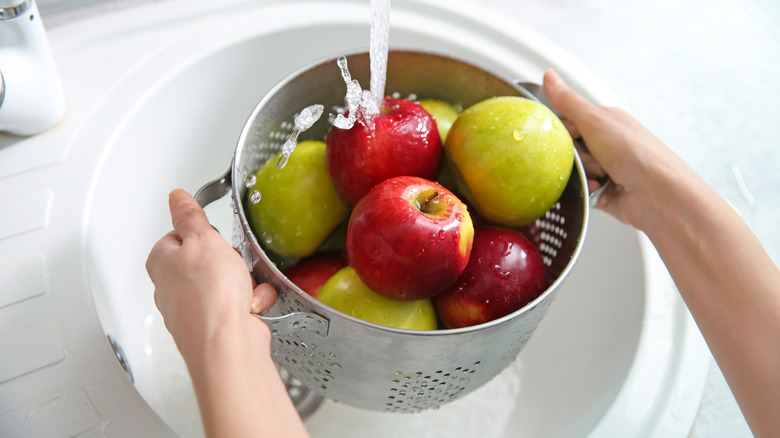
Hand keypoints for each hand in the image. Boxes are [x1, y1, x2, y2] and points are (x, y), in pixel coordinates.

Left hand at [146, 189, 276, 359]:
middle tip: (230, 262)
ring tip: (243, 287)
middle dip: (228, 259)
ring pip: (228, 281)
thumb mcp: (203, 239)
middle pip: (208, 258)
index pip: (180, 234)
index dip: (203, 233)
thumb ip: (190, 216)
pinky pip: (240, 304)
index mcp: (161, 262)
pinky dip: (251, 301)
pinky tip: (250, 305)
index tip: (214, 235)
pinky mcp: (217, 325)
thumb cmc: (208, 296)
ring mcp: (195, 309)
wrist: (227, 343)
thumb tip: (177, 198)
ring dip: (244, 281)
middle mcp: (172, 287)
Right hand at [542, 69, 697, 232]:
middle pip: (567, 149)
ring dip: (580, 175)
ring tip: (599, 175)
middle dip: (573, 157)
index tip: (563, 137)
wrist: (658, 194)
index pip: (567, 122)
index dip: (560, 131)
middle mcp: (605, 144)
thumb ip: (568, 101)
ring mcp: (605, 168)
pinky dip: (586, 191)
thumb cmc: (637, 153)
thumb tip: (550, 76)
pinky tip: (598, 189)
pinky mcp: (603, 191)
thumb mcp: (596, 120)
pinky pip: (580, 191)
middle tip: (588, 156)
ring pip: (572, 171)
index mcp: (605, 122)